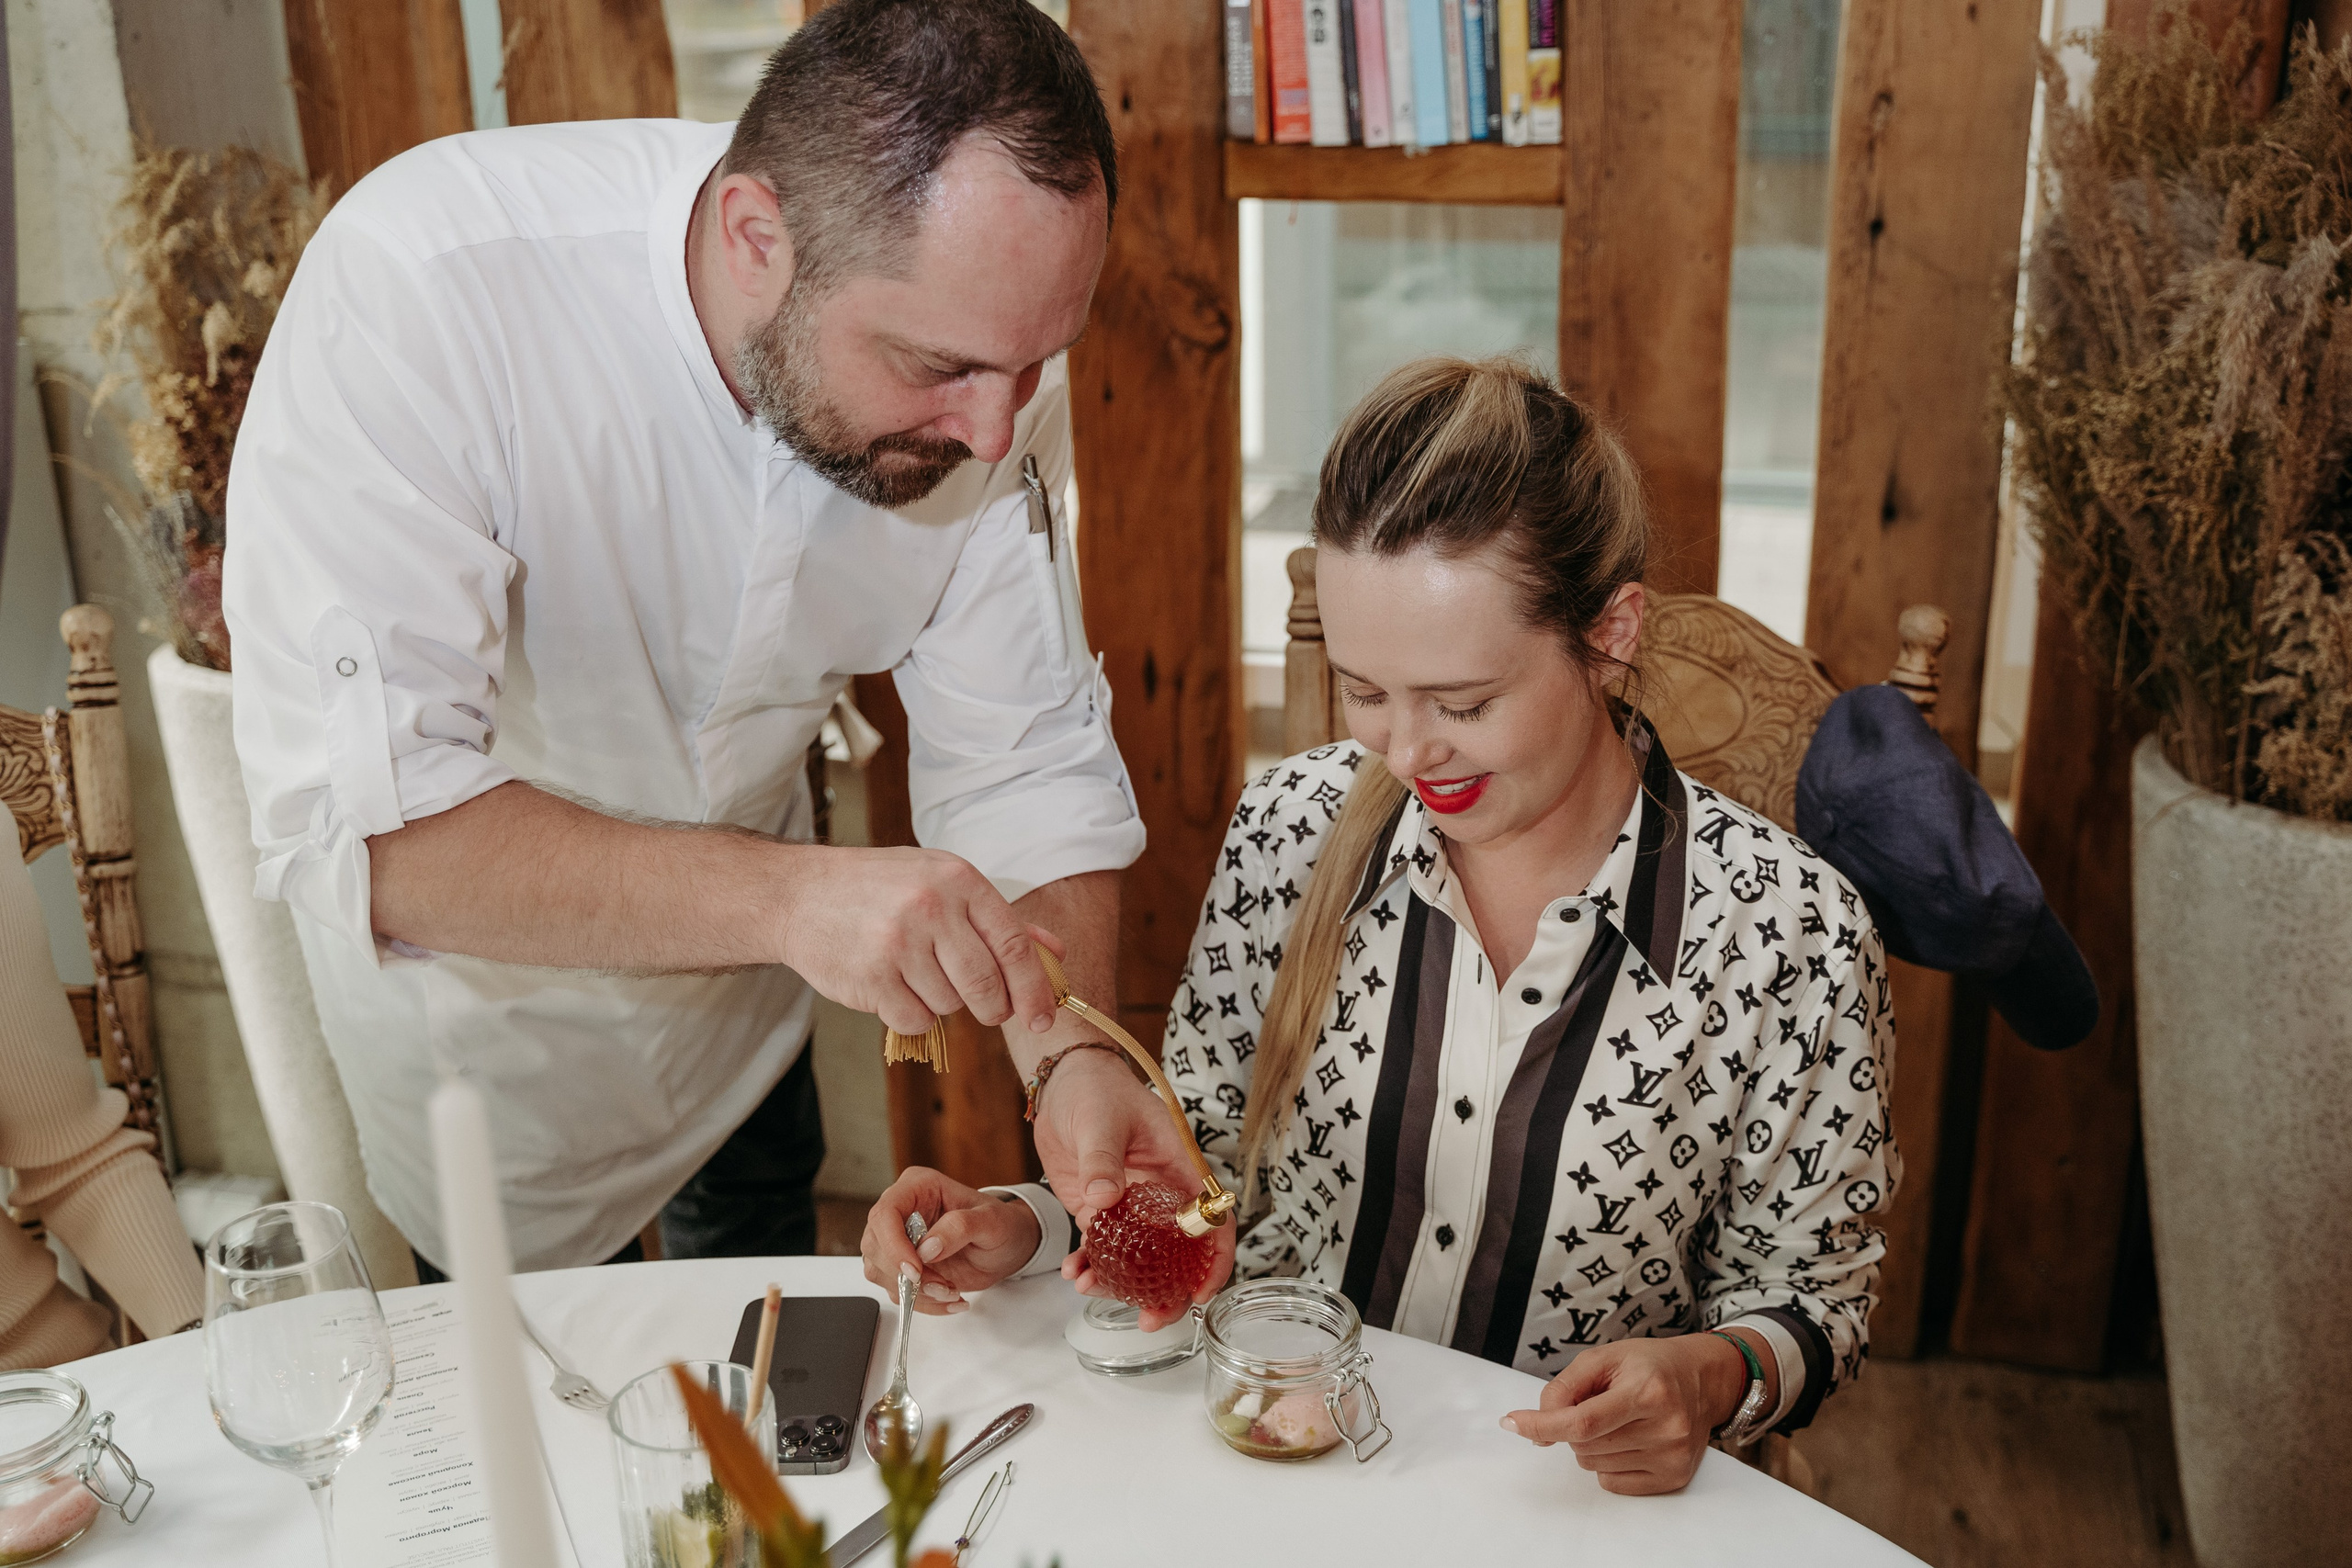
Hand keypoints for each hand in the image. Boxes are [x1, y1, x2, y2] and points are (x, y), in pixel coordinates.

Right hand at [773, 844, 1061, 1036]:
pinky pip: (916, 1020)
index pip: (1013, 944)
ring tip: (915, 971)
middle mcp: (931, 908)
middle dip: (993, 1007)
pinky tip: (893, 986)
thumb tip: (1054, 951)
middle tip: (986, 1007)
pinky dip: (911, 1014)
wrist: (800, 894)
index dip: (1034, 988)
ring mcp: (898, 943)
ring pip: (950, 1005)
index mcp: (957, 880)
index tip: (1044, 1018)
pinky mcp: (870, 978)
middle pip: (986, 985)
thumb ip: (999, 919)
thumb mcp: (941, 882)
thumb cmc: (880, 888)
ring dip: (942, 1001)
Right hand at [860, 1167, 1042, 1315]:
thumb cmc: (1001, 1225)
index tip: (916, 1270)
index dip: (893, 1244)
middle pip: (875, 1245)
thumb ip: (960, 1227)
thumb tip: (928, 1247)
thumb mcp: (991, 1220)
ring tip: (951, 1291)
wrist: (1007, 1247)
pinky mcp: (903, 1266)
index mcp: (918, 1187)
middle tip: (942, 1286)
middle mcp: (902, 1211)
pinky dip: (921, 1302)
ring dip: (914, 1291)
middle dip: (906, 1274)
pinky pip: (896, 1290)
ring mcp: (898, 1240)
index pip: (886, 1213)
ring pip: (880, 1271)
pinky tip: (949, 1298)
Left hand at [1035, 1050, 1236, 1329]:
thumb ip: (1103, 1159)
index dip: (1213, 1261)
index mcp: (1179, 1169)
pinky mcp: (1101, 1211)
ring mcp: (1131, 1207)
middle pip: (1178, 1254)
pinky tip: (1074, 1272)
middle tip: (1149, 1320)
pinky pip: (1103, 1248)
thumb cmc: (1096, 1090)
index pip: (1211, 1220)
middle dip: (1167, 1292)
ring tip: (1090, 1291)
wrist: (1062, 1084)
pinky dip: (1091, 1265)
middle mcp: (1160, 1194)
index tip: (1200, 1293)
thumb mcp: (1101, 1120)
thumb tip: (1104, 1198)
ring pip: (1139, 1259)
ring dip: (1122, 1285)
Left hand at [1498, 1333, 1754, 1494]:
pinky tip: (1630, 1439)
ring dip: (1592, 1443)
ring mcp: (1672, 1457)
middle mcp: (1665, 1427)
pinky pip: (1612, 1483)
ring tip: (1621, 1418)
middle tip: (1602, 1402)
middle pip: (1583, 1443)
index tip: (1511, 1423)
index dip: (1542, 1425)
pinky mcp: (1674, 1478)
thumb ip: (1564, 1388)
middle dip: (1575, 1424)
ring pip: (1592, 1463)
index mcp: (1647, 1391)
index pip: (1583, 1421)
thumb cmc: (1647, 1365)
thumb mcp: (1602, 1358)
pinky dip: (1608, 1462)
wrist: (1701, 1380)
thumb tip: (1539, 1431)